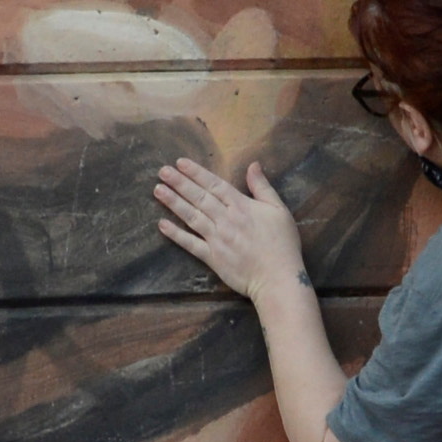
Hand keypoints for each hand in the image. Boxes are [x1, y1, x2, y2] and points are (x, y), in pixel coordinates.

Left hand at [150, 153, 311, 300]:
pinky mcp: (212, 257)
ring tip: (158, 190)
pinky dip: (176, 234)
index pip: (215, 185)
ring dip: (173, 203)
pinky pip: (190, 244)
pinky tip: (162, 224)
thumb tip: (253, 164)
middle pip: (199, 197)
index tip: (180, 163)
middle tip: (162, 171)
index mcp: (242, 206)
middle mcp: (226, 219)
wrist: (278, 278)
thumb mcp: (279, 210)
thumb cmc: (282, 244)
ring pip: (191, 216)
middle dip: (179, 183)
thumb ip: (263, 187)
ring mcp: (217, 239)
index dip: (196, 173)